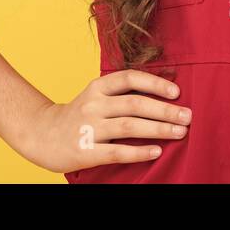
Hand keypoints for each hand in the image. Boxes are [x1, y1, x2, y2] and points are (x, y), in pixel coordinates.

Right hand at [18, 69, 190, 172]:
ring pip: (129, 126)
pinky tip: (157, 151)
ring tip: (180, 132)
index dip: (155, 83)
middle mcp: (93, 104)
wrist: (41, 135)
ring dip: (159, 129)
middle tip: (188, 116)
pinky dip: (139, 151)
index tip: (176, 92)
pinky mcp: (85, 151)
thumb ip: (122, 93)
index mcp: (97, 87)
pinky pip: (117, 151)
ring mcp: (89, 128)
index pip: (130, 78)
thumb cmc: (79, 115)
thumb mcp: (96, 96)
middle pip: (135, 104)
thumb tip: (164, 93)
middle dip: (165, 110)